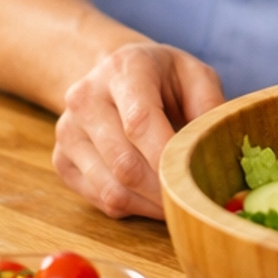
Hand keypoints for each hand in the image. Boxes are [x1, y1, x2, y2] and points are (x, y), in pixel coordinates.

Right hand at [52, 41, 225, 219]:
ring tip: (175, 202)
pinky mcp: (62, 160)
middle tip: (192, 201)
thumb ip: (210, 104)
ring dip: (149, 205)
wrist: (112, 74)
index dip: (167, 158)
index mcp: (122, 70)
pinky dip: (131, 207)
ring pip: (111, 189)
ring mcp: (68, 131)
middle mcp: (85, 98)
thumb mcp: (193, 74)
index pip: (140, 121)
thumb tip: (215, 145)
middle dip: (163, 190)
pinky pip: (99, 199)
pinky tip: (150, 195)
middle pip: (125, 163)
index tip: (193, 180)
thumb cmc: (161, 78)